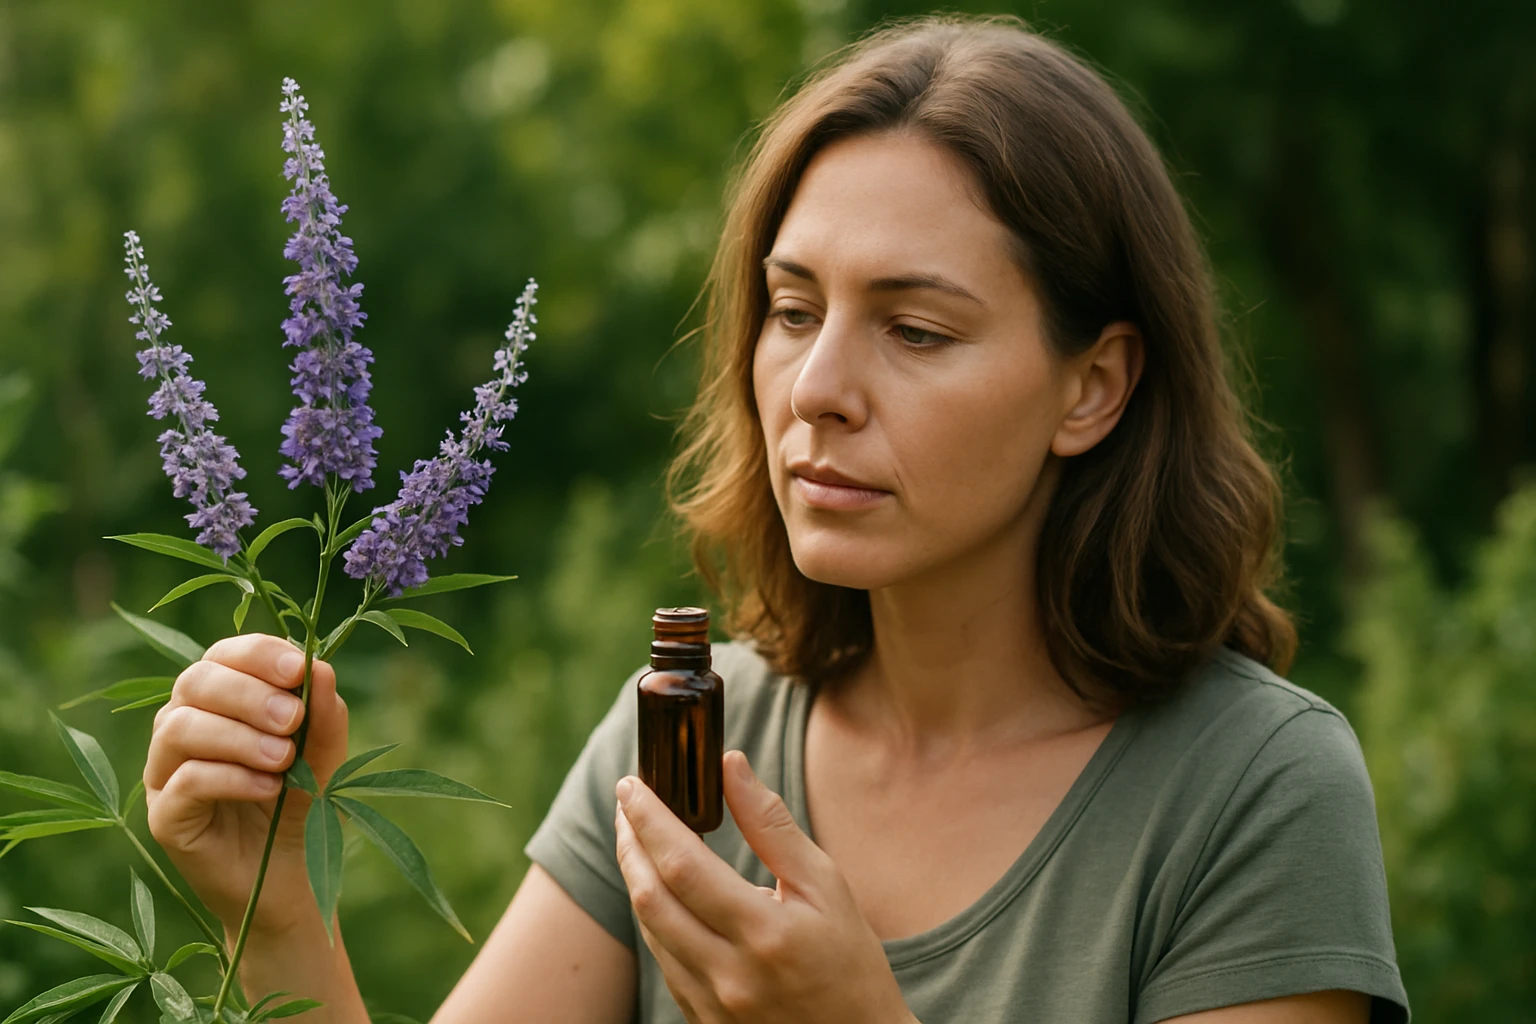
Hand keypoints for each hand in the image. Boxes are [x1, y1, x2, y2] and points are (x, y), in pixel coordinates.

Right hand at [144, 633, 348, 938]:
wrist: (292, 876)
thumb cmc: (300, 802)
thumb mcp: (323, 755)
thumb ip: (324, 715)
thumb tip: (320, 668)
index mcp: (219, 699)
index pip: (224, 654)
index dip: (259, 654)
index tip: (299, 669)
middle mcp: (182, 726)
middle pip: (196, 682)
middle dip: (249, 694)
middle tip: (293, 719)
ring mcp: (165, 771)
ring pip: (180, 727)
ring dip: (238, 736)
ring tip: (283, 759)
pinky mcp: (164, 816)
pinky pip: (184, 781)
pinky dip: (231, 777)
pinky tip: (268, 788)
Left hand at [614, 750, 914, 1023]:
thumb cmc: (851, 961)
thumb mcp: (827, 885)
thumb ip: (772, 826)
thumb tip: (730, 766)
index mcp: (764, 934)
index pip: (684, 864)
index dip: (650, 819)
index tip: (632, 785)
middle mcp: (728, 975)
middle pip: (651, 899)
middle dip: (630, 843)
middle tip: (627, 803)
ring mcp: (710, 1005)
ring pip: (650, 931)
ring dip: (636, 878)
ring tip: (638, 837)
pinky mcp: (701, 1021)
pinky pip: (663, 961)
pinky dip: (654, 918)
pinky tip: (661, 891)